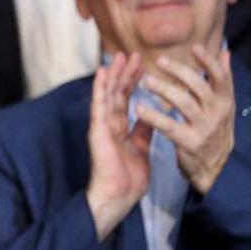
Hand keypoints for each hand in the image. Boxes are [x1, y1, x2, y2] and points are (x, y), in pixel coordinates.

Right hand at [85, 52, 150, 240]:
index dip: (133, 82)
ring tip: (119, 56)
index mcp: (120, 129)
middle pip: (117, 93)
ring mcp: (102, 126)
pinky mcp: (98, 130)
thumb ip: (144, 132)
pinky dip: (101, 88)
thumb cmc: (129, 179)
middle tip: (131, 53)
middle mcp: (109, 124)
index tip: (141, 65)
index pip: (126, 100)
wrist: (119, 196)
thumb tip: (152, 116)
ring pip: (108, 95)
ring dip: (114, 75)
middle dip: (124, 73)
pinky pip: (100, 106)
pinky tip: (103, 73)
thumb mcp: (142, 149)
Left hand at [135, 45, 235, 194]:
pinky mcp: (190, 143)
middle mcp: (218, 113)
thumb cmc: (215, 130)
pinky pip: (169, 126)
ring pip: (184, 103)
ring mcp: (205, 128)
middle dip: (180, 71)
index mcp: (226, 101)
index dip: (209, 61)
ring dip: (164, 89)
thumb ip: (221, 80)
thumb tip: (224, 52)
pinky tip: (139, 108)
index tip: (195, 47)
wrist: (216, 168)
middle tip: (160, 61)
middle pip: (199, 86)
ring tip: (146, 81)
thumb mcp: (223, 106)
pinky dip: (153, 116)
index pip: (221, 77)